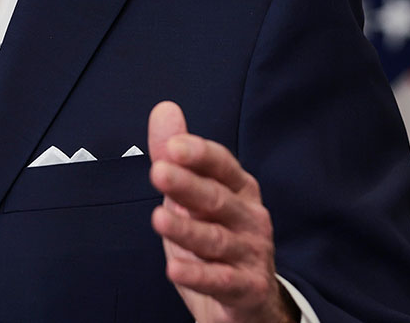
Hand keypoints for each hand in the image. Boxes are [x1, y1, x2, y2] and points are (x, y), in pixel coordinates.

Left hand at [147, 101, 297, 322]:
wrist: (246, 300)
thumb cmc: (216, 238)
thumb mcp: (192, 195)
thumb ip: (175, 156)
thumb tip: (164, 109)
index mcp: (238, 188)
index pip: (222, 165)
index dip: (199, 155)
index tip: (173, 146)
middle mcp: (249, 217)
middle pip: (216, 198)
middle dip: (187, 185)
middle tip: (158, 172)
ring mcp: (250, 253)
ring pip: (215, 239)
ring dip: (186, 230)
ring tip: (158, 219)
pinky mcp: (247, 287)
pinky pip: (221, 280)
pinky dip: (198, 275)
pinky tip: (174, 269)